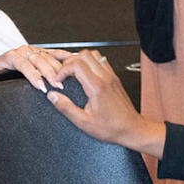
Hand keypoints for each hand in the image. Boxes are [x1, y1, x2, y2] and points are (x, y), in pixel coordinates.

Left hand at [0, 44, 66, 91]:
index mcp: (11, 56)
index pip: (24, 65)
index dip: (33, 76)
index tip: (41, 86)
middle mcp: (24, 50)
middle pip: (39, 61)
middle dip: (50, 74)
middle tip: (58, 86)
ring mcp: (34, 50)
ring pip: (49, 57)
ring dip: (59, 68)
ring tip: (68, 79)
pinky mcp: (42, 51)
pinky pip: (55, 53)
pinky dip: (65, 56)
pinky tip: (74, 60)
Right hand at [49, 49, 165, 155]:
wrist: (131, 128)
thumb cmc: (112, 127)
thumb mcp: (83, 122)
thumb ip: (66, 108)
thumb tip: (53, 96)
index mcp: (96, 87)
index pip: (76, 65)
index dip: (62, 70)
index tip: (58, 81)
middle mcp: (105, 78)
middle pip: (84, 55)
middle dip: (69, 62)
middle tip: (63, 74)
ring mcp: (111, 76)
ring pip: (94, 55)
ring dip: (80, 60)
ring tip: (72, 72)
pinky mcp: (114, 78)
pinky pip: (101, 61)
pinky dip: (90, 63)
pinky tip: (84, 75)